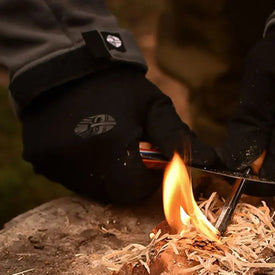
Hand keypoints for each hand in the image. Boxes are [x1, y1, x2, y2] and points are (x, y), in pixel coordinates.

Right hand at [22, 65, 215, 202]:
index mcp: (112, 149)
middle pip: (114, 193)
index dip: (146, 178)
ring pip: (93, 189)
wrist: (68, 63)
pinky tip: (84, 142)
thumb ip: (179, 139)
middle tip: (125, 149)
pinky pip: (71, 178)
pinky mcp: (41, 161)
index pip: (137, 190)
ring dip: (105, 174)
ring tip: (104, 141)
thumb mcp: (155, 108)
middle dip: (127, 177)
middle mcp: (81, 163)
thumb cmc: (120, 87)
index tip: (146, 158)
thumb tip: (214, 162)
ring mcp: (57, 165)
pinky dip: (84, 168)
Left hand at [219, 26, 274, 194]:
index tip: (217, 165)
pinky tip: (255, 128)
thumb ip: (250, 121)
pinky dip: (264, 148)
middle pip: (273, 177)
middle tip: (219, 149)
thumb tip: (235, 163)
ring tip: (240, 130)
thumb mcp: (263, 78)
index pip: (272, 180)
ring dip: (253, 157)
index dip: (242, 180)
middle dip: (244, 167)